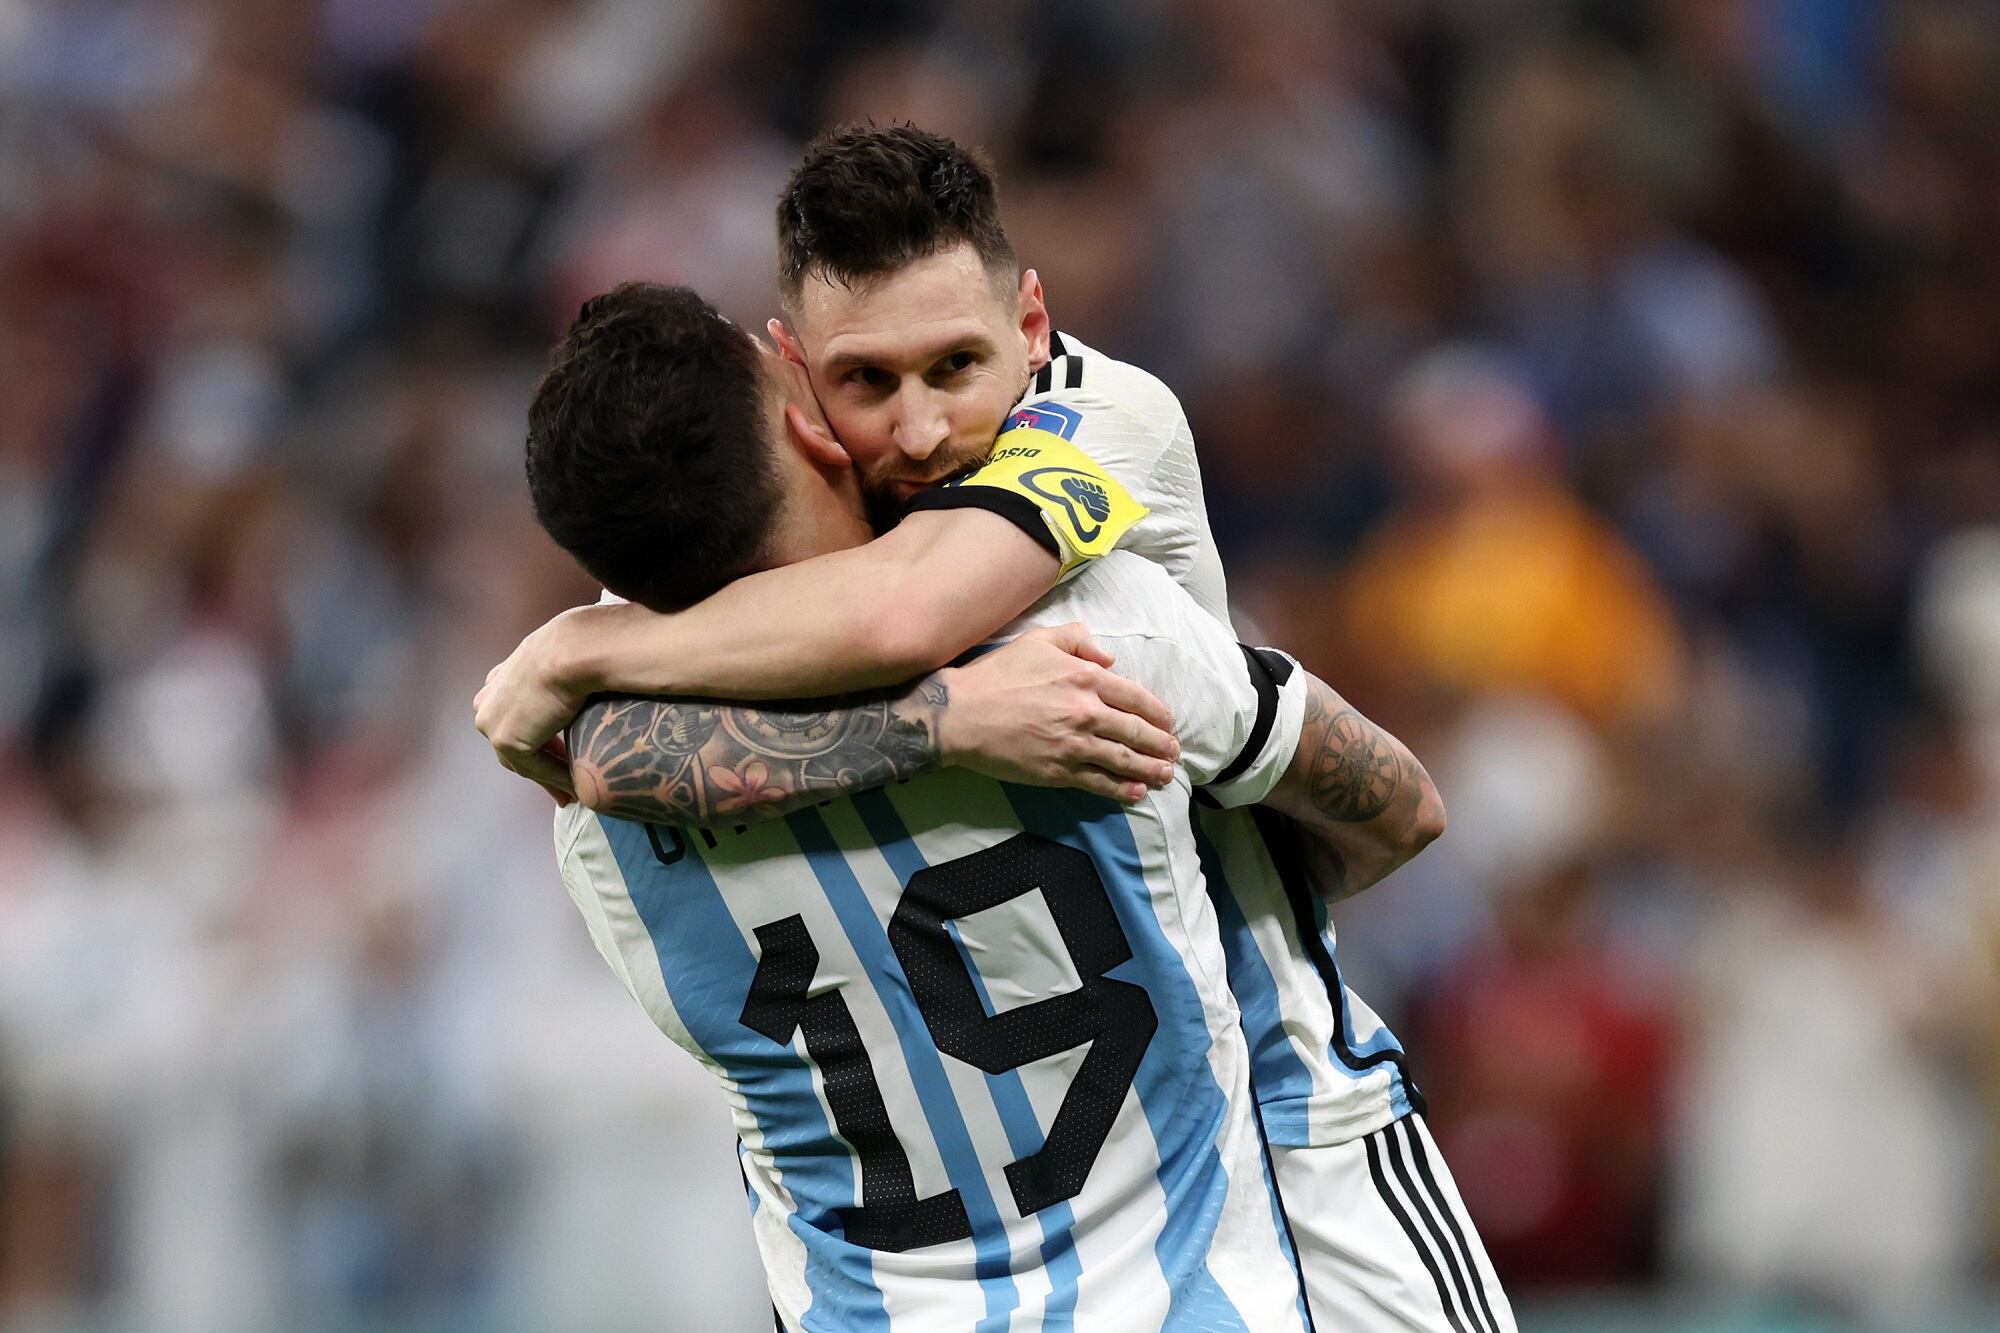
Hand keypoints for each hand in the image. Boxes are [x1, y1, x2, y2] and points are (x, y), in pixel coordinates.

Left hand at [474, 608, 596, 803]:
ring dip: (549, 776)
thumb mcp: (567, 661)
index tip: (562, 755)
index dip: (538, 739)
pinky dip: (556, 779)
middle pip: (514, 743)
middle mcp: (488, 699)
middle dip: (540, 764)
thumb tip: (591, 688)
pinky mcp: (505, 739)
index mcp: (500, 678)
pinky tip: (577, 786)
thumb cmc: (584, 646)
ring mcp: (492, 720)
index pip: (516, 718)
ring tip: (573, 791)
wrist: (578, 648)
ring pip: (522, 760)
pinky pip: (534, 768)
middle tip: (566, 783)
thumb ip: (565, 678)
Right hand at [934, 623, 1179, 802]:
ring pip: (1124, 760)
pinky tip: (1136, 793)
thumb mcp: (1038, 640)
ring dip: (1150, 769)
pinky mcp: (1059, 772)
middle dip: (1161, 744)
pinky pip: (1099, 783)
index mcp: (1085, 678)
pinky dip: (1122, 789)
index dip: (1157, 713)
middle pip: (1136, 732)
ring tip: (1165, 775)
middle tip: (1174, 752)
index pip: (1135, 697)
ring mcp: (1074, 746)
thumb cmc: (998, 674)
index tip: (1167, 722)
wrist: (961, 714)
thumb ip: (1078, 639)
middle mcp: (1087, 712)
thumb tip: (1110, 659)